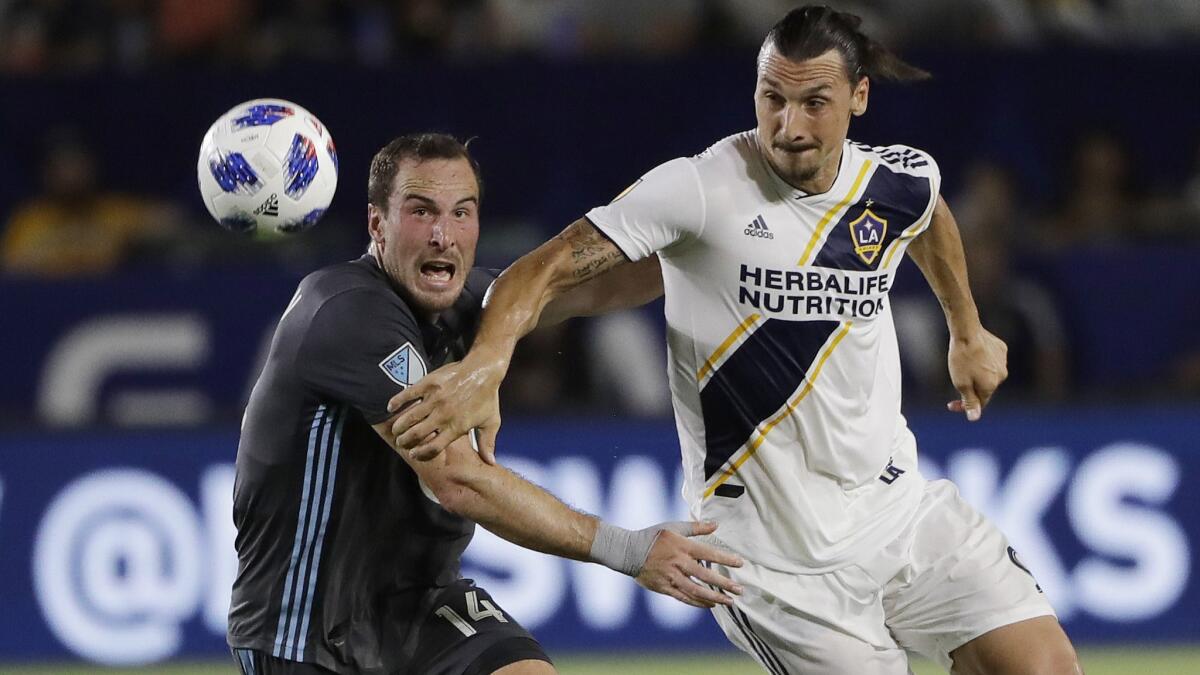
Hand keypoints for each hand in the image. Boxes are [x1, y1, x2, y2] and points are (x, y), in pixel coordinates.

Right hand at [387, 349, 506, 462]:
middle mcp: (443, 415)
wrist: (483, 370)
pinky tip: (390, 408)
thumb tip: (490, 462)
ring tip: (395, 430)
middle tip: (401, 442)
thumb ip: (487, 443)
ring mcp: (434, 399)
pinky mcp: (428, 384)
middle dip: (405, 441)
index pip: (434, 447)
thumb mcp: (491, 421)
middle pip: (417, 434)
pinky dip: (397, 402)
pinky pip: (408, 395)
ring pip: (410, 417)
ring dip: (399, 426)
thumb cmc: (488, 397)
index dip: (421, 453)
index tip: (414, 454)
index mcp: (457, 427)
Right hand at [635, 521, 743, 608]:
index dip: (725, 559)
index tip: (740, 563)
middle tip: (740, 590)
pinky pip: (684, 598)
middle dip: (724, 584)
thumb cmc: (653, 537)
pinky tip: (710, 604)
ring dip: (714, 597)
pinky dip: (698, 602)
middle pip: (705, 576)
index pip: (709, 553)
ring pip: (696, 591)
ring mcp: (671, 577)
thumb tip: (716, 524)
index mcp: (682, 547)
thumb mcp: (673, 527)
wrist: (628, 551)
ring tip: (729, 601)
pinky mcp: (664, 588)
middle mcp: (678, 563)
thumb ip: (695, 528)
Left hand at [946, 327, 1007, 420]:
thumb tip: (974, 418)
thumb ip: (970, 402)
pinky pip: (992, 360)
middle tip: (956, 378)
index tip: (950, 404)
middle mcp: (1001, 376)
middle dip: (971, 387)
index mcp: (991, 386)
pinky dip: (983, 360)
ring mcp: (1003, 361)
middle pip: (985, 388)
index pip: (980, 403)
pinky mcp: (1001, 349)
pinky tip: (973, 353)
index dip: (965, 405)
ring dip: (977, 373)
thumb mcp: (961, 384)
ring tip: (964, 362)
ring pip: (989, 373)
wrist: (967, 332)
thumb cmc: (961, 358)